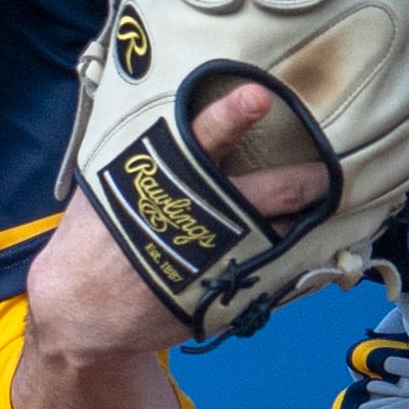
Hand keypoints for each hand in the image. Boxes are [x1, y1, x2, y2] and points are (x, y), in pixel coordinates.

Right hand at [13, 78, 328, 408]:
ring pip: (280, 234)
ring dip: (303, 221)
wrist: (81, 311)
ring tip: (316, 209)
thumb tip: (159, 104)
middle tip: (327, 170)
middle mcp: (193, 219)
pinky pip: (273, 276)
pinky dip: (291, 262)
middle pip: (265, 192)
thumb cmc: (93, 239)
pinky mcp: (223, 297)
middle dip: (305, 180)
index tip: (259, 96)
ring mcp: (213, 262)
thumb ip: (139, 149)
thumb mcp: (104, 184)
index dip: (230, 116)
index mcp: (162, 181)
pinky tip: (300, 252)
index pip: (200, 139)